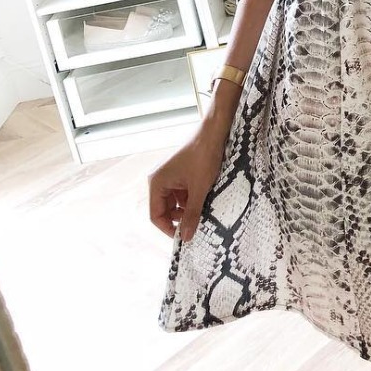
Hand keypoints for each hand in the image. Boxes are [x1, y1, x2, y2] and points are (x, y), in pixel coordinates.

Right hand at [148, 128, 227, 242]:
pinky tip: (203, 199)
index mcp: (156, 183)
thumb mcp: (199, 189)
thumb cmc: (204, 157)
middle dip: (179, 218)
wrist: (214, 131)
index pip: (156, 216)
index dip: (168, 229)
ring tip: (202, 212)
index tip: (184, 238)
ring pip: (174, 201)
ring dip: (186, 208)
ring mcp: (169, 175)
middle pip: (164, 209)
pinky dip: (190, 198)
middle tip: (195, 226)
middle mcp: (159, 180)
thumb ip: (191, 214)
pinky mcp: (179, 172)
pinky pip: (181, 192)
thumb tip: (186, 238)